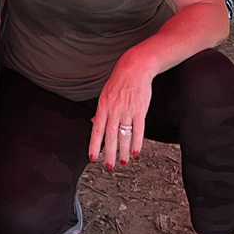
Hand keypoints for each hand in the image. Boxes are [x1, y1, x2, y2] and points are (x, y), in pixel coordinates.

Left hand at [88, 54, 153, 168]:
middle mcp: (114, 110)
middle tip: (109, 166)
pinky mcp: (140, 110)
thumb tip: (94, 124)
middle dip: (109, 153)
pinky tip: (135, 152)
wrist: (135, 67)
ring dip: (123, 151)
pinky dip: (137, 143)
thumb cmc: (120, 80)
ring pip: (124, 135)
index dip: (94, 145)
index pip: (97, 130)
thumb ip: (100, 112)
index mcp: (103, 106)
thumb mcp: (105, 94)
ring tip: (123, 162)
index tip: (93, 157)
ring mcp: (127, 110)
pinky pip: (138, 130)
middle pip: (110, 136)